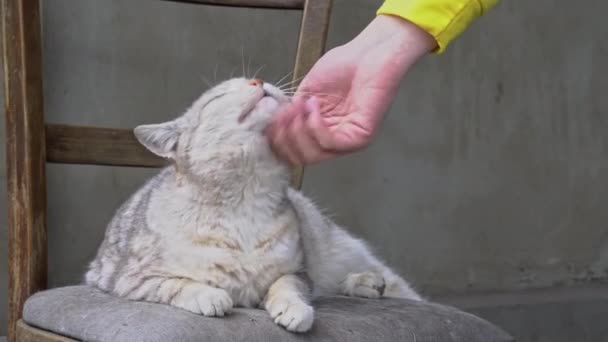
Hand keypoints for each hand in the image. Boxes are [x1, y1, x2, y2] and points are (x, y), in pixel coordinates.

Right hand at [266, 15, 435, 165]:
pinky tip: (313, 105)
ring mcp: (347, 143)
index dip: (276, 140)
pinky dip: (315, 125)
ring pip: (312, 155)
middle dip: (284, 137)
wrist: (369, 53)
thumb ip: (291, 113)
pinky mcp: (360, 138)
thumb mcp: (306, 92)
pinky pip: (329, 143)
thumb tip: (269, 127)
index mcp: (319, 133)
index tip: (267, 119)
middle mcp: (333, 142)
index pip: (293, 152)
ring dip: (298, 130)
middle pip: (300, 158)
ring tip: (299, 106)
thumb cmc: (343, 67)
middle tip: (282, 114)